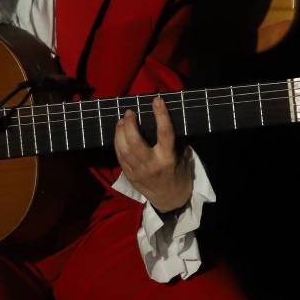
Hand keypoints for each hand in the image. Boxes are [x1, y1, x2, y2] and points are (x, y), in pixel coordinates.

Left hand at [114, 95, 192, 212]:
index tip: (157, 100)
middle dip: (130, 124)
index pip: (164, 133)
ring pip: (124, 149)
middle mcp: (152, 165)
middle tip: (129, 112)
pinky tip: (119, 134)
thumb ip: (172, 141)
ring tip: (121, 120)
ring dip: (120, 132)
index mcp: (168, 158)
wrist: (171, 199)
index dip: (160, 115)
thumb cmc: (178, 173)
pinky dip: (117, 143)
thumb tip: (162, 118)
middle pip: (135, 142)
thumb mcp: (182, 157)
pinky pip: (119, 157)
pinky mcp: (130, 176)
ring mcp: (139, 172)